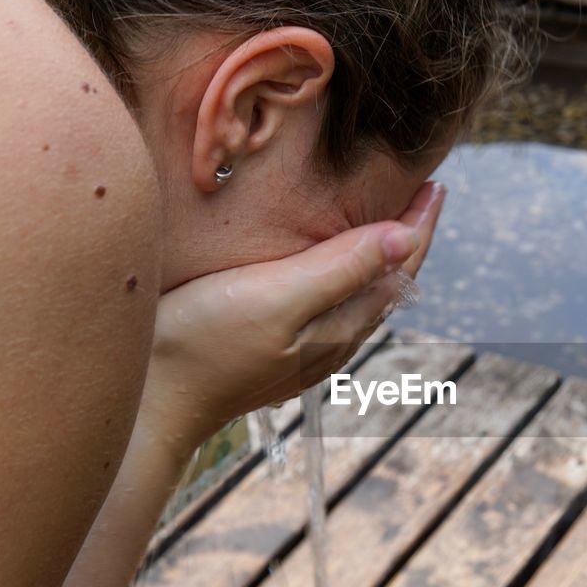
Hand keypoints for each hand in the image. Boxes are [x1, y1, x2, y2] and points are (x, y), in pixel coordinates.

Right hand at [143, 181, 444, 448]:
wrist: (151, 402)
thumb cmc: (207, 343)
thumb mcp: (279, 298)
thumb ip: (342, 270)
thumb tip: (405, 239)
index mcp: (342, 326)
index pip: (400, 268)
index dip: (420, 225)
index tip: (435, 185)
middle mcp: (331, 340)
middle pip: (386, 281)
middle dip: (407, 238)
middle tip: (421, 193)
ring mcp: (302, 349)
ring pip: (357, 294)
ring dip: (376, 256)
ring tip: (384, 220)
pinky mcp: (271, 347)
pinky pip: (326, 302)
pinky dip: (342, 272)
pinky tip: (324, 261)